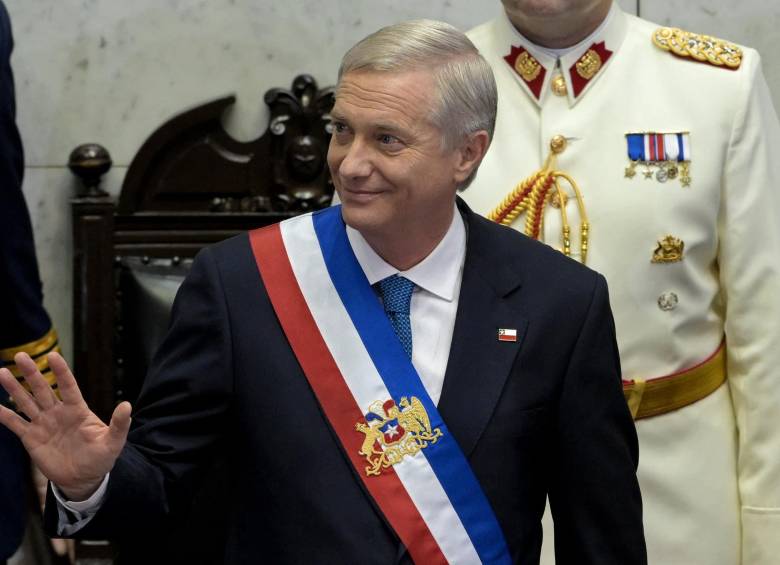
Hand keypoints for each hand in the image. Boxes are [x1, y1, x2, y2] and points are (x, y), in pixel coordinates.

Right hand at [0, 352, 130, 500]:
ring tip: (2, 372)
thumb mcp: (113, 442)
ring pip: (26, 402)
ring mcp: (43, 424)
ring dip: (14, 388)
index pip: (68, 386)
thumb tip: (127, 406)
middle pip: (43, 389)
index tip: (52, 356)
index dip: (61, 372)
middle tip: (20, 356)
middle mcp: (58, 412)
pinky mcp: (31, 438)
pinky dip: (4, 416)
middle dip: (32, 373)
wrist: (84, 478)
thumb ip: (119, 424)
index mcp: (77, 410)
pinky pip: (15, 424)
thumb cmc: (100, 457)